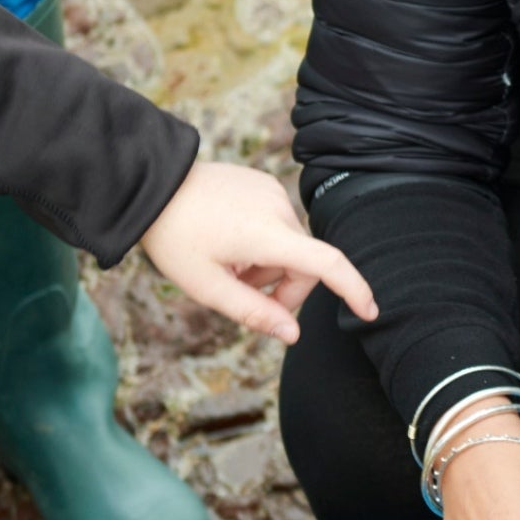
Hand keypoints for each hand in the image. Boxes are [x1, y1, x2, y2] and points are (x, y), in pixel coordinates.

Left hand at [139, 160, 375, 342]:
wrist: (150, 185)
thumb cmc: (173, 238)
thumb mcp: (207, 287)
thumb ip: (254, 313)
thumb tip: (293, 335)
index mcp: (266, 234)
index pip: (327, 263)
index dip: (353, 289)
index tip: (370, 311)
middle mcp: (278, 208)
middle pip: (304, 264)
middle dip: (282, 288)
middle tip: (241, 294)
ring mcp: (272, 192)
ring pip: (289, 247)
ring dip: (268, 266)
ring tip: (227, 265)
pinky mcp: (264, 184)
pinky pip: (277, 225)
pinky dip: (262, 243)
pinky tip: (228, 241)